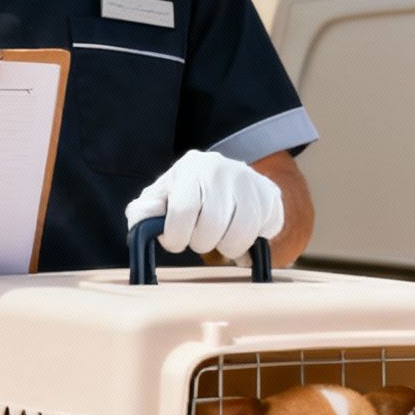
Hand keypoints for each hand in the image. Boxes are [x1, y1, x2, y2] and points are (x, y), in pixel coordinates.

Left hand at [125, 150, 283, 262]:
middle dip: (201, 243)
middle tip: (199, 239)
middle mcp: (226, 169)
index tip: (175, 242)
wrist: (229, 183)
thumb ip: (144, 211)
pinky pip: (262, 235)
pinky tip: (239, 235)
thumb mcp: (161, 199)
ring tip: (220, 239)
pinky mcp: (272, 198)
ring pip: (240, 234)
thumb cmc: (187, 195)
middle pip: (213, 226)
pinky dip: (249, 245)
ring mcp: (253, 183)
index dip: (176, 237)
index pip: (184, 210)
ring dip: (226, 248)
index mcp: (193, 166)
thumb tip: (142, 222)